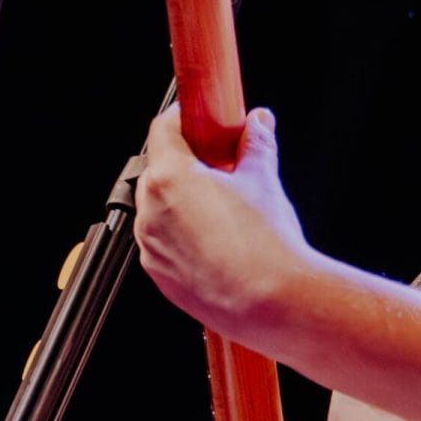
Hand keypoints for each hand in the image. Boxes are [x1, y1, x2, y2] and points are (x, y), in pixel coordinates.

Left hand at [132, 103, 311, 343]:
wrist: (270, 302)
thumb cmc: (264, 244)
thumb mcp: (262, 179)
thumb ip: (256, 143)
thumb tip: (258, 123)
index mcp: (169, 178)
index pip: (163, 129)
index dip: (183, 118)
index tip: (200, 119)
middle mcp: (150, 212)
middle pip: (159, 170)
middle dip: (186, 162)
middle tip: (218, 164)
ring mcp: (151, 247)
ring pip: (159, 209)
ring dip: (181, 201)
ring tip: (222, 207)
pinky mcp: (160, 275)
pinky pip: (163, 243)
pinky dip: (182, 235)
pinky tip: (216, 240)